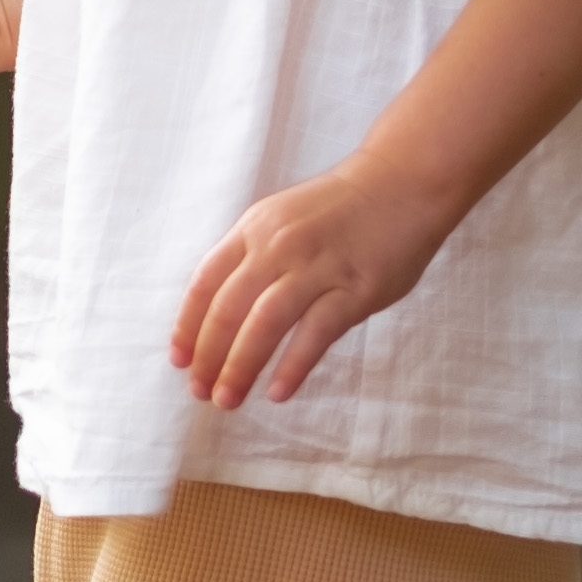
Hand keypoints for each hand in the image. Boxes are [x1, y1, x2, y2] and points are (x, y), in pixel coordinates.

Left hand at [170, 156, 469, 407]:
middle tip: (201, 392)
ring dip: (240, 366)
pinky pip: (315, 333)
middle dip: (209, 357)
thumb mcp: (281, 219)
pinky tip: (277, 392)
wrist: (402, 182)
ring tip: (228, 399)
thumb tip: (221, 313)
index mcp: (254, 228)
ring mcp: (317, 267)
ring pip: (264, 324)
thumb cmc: (339, 209)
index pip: (205, 283)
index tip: (179, 361)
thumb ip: (252, 257)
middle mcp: (278, 246)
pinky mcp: (355, 289)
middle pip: (228, 309)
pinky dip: (292, 366)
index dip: (188, 326)